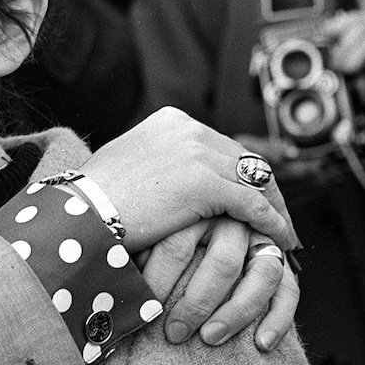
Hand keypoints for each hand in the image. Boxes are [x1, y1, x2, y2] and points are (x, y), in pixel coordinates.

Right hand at [81, 107, 296, 251]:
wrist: (81, 212)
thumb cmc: (94, 198)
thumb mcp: (130, 163)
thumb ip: (159, 162)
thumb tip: (173, 179)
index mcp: (172, 122)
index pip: (222, 145)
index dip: (241, 173)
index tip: (251, 196)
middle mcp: (190, 129)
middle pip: (244, 160)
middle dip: (264, 190)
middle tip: (276, 218)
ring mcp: (200, 153)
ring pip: (256, 182)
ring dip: (275, 209)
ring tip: (283, 234)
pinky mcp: (209, 184)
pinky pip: (254, 206)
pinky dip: (274, 224)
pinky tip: (282, 243)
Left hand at [141, 219, 295, 350]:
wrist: (199, 217)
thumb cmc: (156, 231)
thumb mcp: (147, 227)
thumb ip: (138, 245)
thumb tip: (114, 281)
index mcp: (193, 208)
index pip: (176, 245)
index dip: (159, 280)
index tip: (143, 309)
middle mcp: (233, 221)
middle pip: (222, 263)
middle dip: (196, 303)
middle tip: (173, 333)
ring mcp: (261, 241)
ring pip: (260, 276)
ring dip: (236, 312)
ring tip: (209, 339)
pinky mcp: (283, 264)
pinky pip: (289, 292)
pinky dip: (278, 319)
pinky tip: (260, 345)